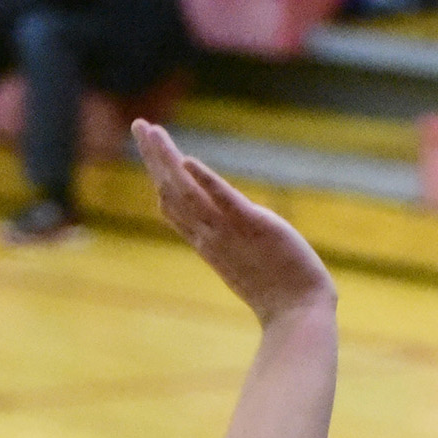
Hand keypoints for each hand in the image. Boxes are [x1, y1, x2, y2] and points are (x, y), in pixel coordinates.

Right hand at [133, 120, 333, 324]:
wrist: (298, 313)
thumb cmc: (278, 293)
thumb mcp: (244, 263)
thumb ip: (231, 243)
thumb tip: (228, 229)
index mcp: (208, 242)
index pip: (173, 205)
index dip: (158, 175)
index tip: (150, 149)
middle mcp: (211, 235)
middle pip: (172, 192)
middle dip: (154, 157)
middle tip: (139, 124)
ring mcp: (230, 232)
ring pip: (188, 192)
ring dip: (168, 159)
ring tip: (152, 130)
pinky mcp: (256, 227)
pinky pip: (227, 202)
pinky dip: (207, 182)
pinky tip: (190, 162)